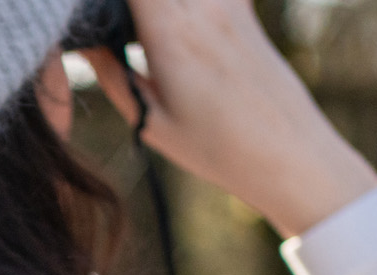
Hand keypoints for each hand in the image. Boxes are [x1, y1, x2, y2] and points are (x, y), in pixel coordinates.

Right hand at [83, 0, 376, 237]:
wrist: (293, 156)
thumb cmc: (220, 149)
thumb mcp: (151, 122)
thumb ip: (111, 75)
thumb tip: (83, 42)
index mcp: (171, 32)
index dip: (106, 1)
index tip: (98, 15)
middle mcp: (203, 7)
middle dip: (133, 6)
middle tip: (119, 26)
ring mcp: (230, 4)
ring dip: (158, 9)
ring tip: (150, 38)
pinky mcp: (246, 10)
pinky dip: (186, 9)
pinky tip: (178, 30)